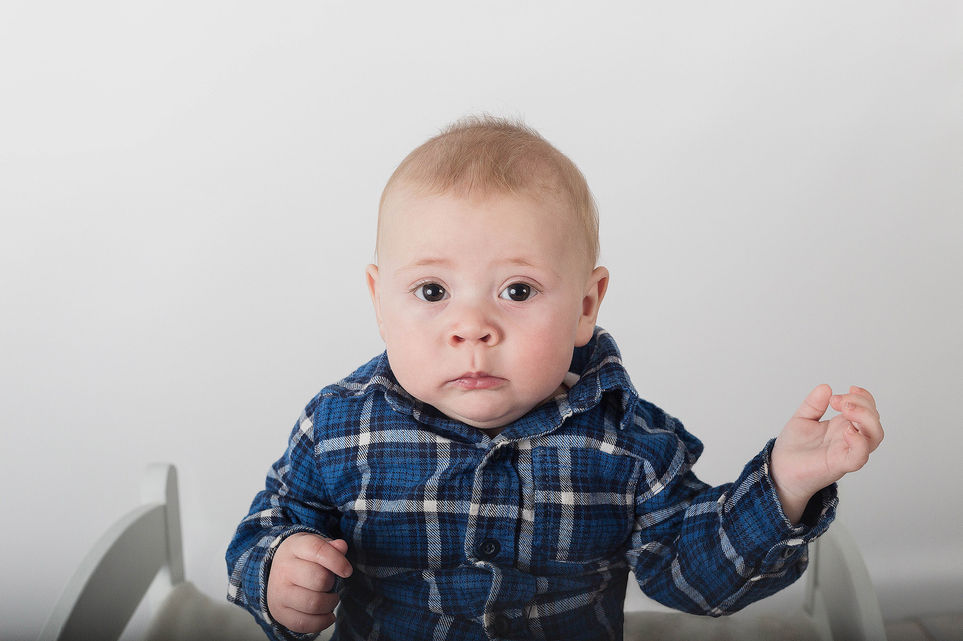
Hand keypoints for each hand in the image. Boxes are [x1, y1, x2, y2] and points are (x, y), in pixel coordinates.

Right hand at [266, 533, 352, 632]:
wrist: (278, 572)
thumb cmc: (304, 558)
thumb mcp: (317, 546)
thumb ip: (332, 547)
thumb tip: (341, 546)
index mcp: (294, 547)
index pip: (318, 550)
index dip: (337, 561)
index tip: (347, 571)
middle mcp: (283, 569)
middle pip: (319, 579)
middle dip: (332, 583)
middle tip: (331, 583)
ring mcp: (279, 592)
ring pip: (313, 604)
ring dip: (330, 603)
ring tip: (331, 599)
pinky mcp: (279, 612)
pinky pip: (304, 623)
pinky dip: (322, 622)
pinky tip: (327, 615)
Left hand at [771, 385, 883, 522]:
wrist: (780, 470)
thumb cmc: (793, 448)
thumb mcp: (802, 418)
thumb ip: (813, 404)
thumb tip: (826, 387)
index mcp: (842, 426)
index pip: (868, 410)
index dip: (864, 397)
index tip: (848, 388)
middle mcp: (849, 438)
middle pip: (874, 421)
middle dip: (862, 404)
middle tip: (838, 401)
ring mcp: (847, 451)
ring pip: (875, 436)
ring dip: (865, 418)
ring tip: (845, 409)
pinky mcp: (840, 465)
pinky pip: (859, 456)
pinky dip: (859, 442)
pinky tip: (846, 431)